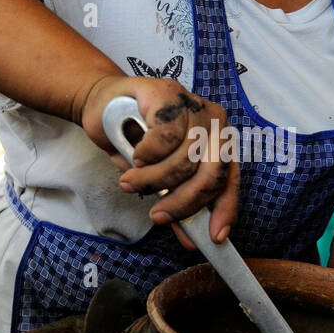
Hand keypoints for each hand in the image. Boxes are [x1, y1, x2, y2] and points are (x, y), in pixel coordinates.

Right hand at [79, 74, 238, 248]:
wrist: (104, 105)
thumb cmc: (135, 139)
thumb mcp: (159, 176)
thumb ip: (177, 200)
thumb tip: (190, 237)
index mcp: (220, 142)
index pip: (229, 180)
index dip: (224, 210)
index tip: (214, 236)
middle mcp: (215, 122)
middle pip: (210, 174)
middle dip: (182, 202)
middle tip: (157, 215)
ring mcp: (195, 106)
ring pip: (184, 160)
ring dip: (152, 180)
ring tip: (131, 181)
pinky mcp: (171, 95)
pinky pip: (163, 139)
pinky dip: (145, 154)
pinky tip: (136, 152)